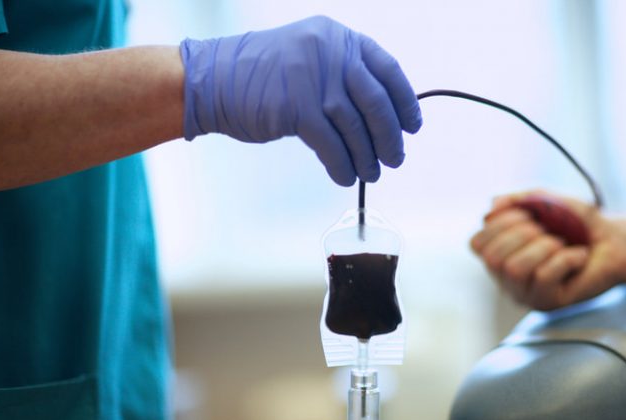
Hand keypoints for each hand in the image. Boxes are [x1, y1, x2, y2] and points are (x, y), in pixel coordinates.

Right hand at [180, 16, 422, 185]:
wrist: (213, 80)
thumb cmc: (263, 75)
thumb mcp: (310, 57)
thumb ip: (344, 75)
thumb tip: (383, 114)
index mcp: (339, 37)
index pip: (388, 70)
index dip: (406, 102)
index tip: (412, 126)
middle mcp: (331, 53)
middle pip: (377, 103)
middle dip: (390, 137)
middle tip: (395, 159)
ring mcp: (313, 80)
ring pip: (356, 128)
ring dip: (367, 157)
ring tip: (371, 173)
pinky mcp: (296, 108)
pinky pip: (332, 146)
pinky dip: (342, 165)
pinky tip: (345, 176)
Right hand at [470, 191, 625, 309]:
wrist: (614, 240)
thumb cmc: (577, 223)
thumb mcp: (544, 200)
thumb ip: (516, 199)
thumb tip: (491, 206)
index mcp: (498, 254)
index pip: (477, 243)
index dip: (500, 224)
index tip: (528, 216)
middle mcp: (505, 277)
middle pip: (492, 257)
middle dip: (523, 234)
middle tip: (548, 232)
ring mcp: (525, 293)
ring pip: (514, 269)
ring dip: (544, 247)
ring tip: (561, 244)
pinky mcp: (548, 303)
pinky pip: (543, 277)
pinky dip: (566, 258)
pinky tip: (578, 258)